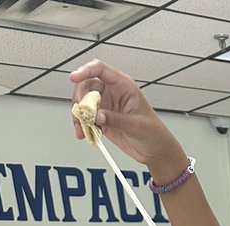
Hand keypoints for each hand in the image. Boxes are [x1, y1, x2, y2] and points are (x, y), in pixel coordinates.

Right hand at [68, 60, 184, 175]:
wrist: (156, 151)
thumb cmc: (154, 133)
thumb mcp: (136, 125)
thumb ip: (115, 120)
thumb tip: (97, 116)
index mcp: (124, 86)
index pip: (101, 70)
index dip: (85, 70)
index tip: (74, 78)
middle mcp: (112, 93)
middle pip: (87, 86)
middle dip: (80, 99)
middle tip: (81, 113)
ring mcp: (106, 106)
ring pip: (84, 103)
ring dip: (79, 115)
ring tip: (82, 128)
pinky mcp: (102, 120)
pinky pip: (86, 119)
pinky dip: (82, 126)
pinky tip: (84, 133)